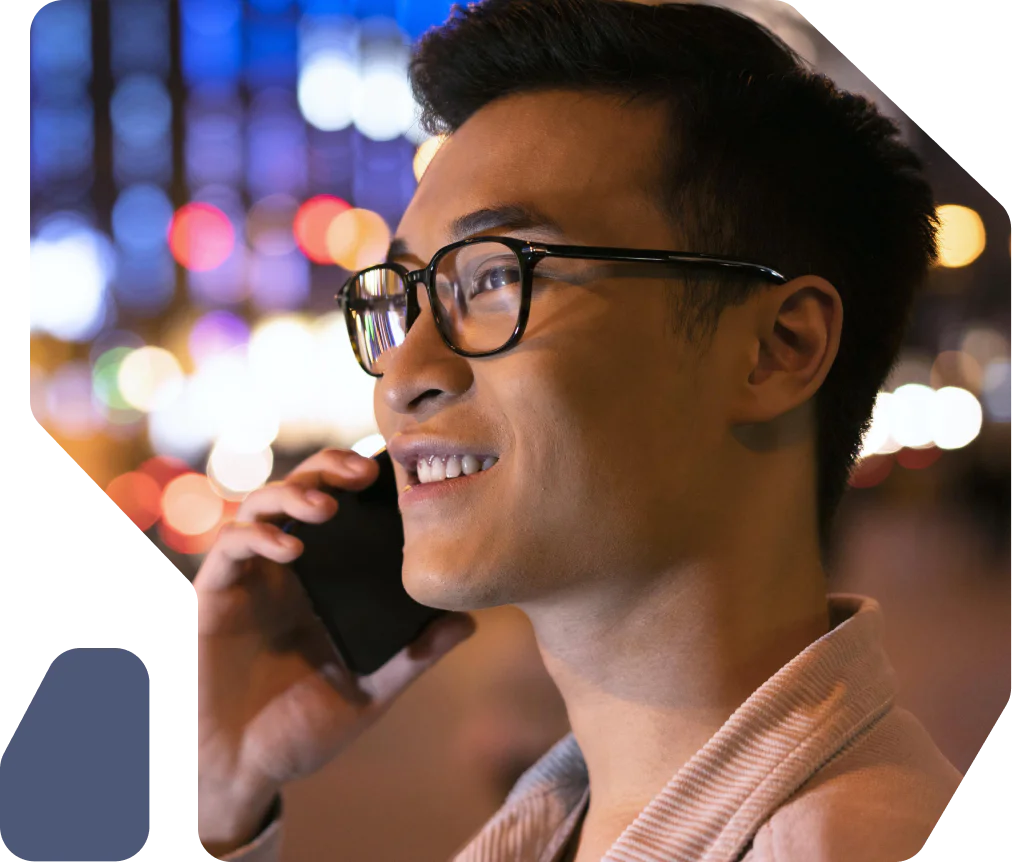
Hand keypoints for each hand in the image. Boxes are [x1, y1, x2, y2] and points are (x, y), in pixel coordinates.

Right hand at [193, 448, 475, 853]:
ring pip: (262, 504)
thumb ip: (414, 655)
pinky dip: (259, 536)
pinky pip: (231, 545)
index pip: (341, 509)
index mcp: (323, 581)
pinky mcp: (216, 594)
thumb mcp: (371, 691)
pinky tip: (291, 548)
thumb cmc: (303, 730)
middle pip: (302, 488)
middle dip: (329, 467)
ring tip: (327, 507)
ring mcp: (250, 577)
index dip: (360, 480)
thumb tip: (470, 621)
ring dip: (294, 494)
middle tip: (363, 470)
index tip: (397, 472)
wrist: (244, 770)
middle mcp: (286, 569)